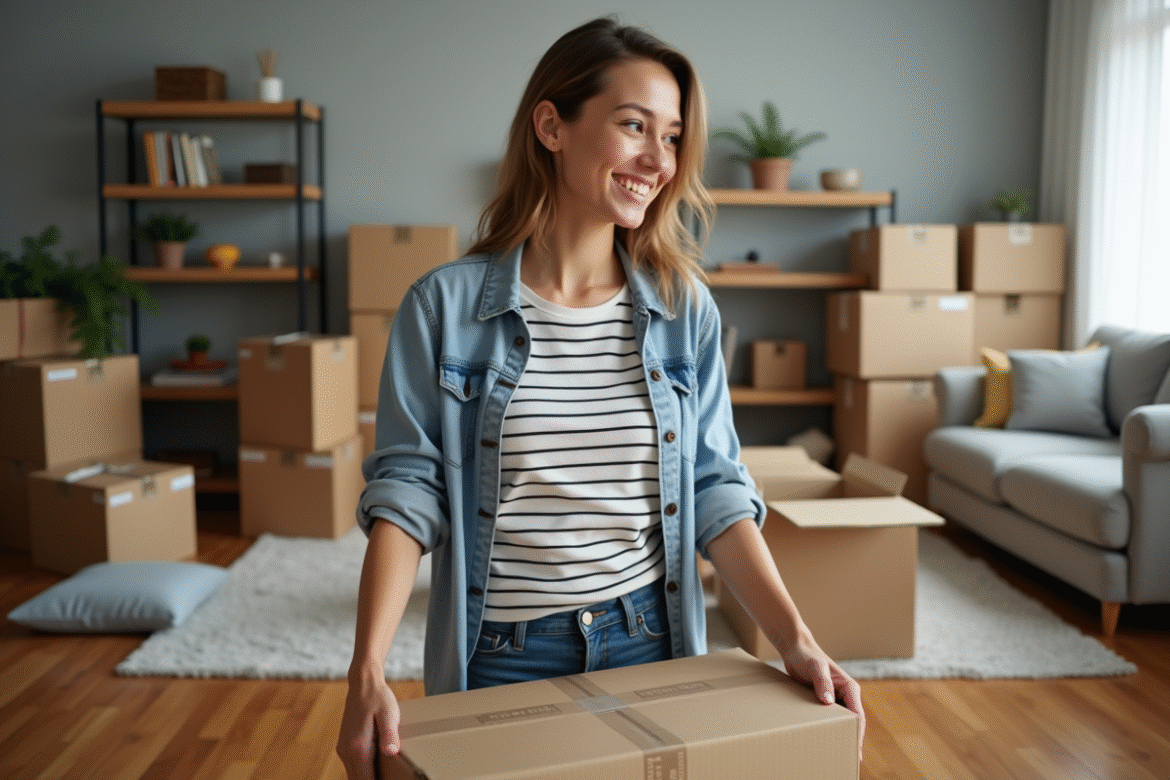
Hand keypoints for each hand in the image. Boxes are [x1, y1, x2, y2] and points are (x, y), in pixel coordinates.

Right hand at [337, 669, 401, 779]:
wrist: (363, 683)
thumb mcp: (388, 714)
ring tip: (386, 775)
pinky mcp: (345, 745)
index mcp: (359, 748)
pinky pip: (353, 766)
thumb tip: (391, 752)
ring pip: (354, 775)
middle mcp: (347, 751)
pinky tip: (377, 769)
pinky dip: (363, 771)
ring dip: (368, 777)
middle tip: (392, 778)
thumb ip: (390, 735)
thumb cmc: (378, 698)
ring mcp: (344, 749)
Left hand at [779, 632, 865, 761]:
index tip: (855, 752)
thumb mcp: (814, 667)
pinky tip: (825, 741)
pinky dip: (830, 729)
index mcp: (849, 687)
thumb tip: (829, 701)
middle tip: (849, 760)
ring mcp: (836, 698)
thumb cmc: (806, 656)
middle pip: (853, 722)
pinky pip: (830, 718)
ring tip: (839, 755)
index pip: (857, 716)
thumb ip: (821, 682)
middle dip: (852, 740)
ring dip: (842, 735)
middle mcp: (846, 694)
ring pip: (842, 721)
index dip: (857, 735)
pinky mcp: (825, 700)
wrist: (795, 649)